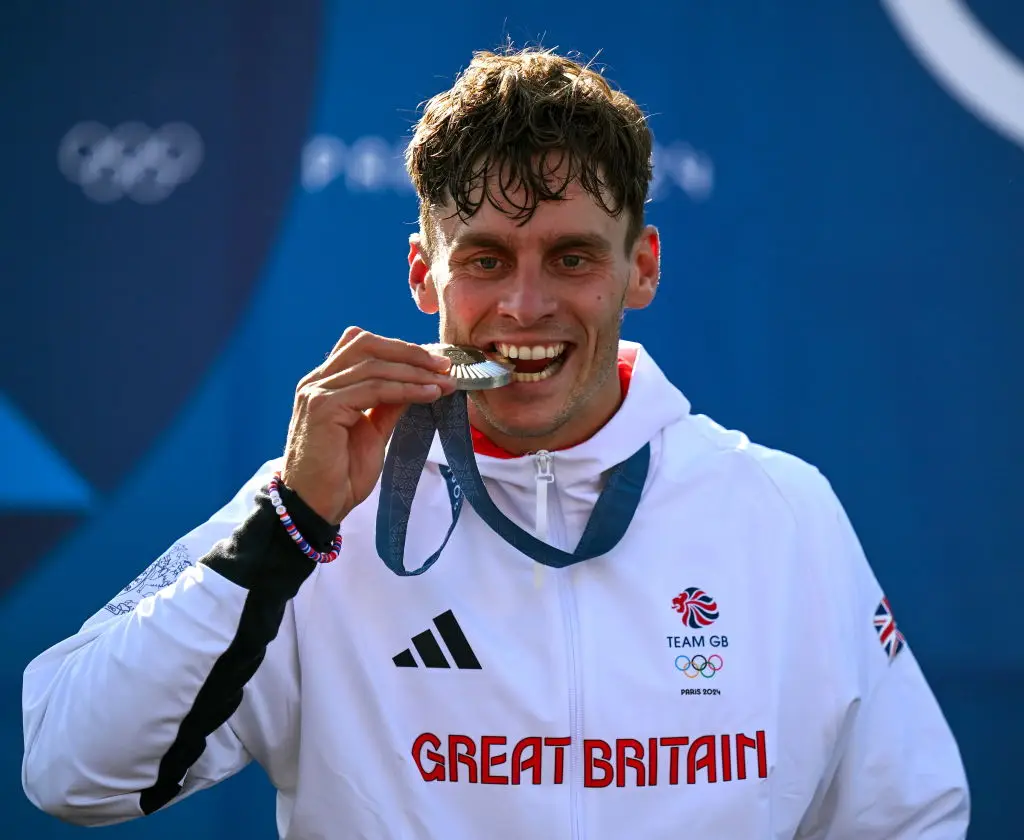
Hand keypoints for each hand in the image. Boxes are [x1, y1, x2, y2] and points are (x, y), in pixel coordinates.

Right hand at [281, 327, 455, 524]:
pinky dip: (406, 389)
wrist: (316, 506)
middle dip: (409, 352)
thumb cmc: (340, 475)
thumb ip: (388, 405)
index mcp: (325, 383)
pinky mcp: (323, 407)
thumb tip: (416, 384)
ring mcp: (317, 392)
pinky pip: (373, 389)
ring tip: (444, 382)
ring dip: (415, 372)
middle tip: (444, 365)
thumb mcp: (372, 433)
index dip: (400, 348)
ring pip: (374, 366)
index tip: (434, 361)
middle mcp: (317, 381)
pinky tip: (429, 394)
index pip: (362, 345)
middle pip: (366, 344)